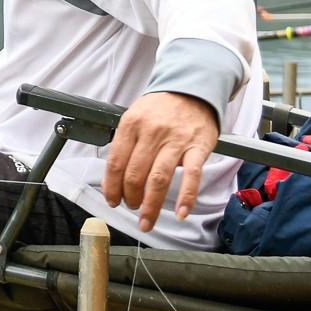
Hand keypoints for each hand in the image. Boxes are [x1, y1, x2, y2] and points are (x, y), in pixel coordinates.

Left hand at [102, 90, 219, 232]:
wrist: (192, 89)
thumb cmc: (161, 108)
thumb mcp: (135, 116)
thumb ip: (126, 143)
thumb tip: (115, 178)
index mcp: (131, 125)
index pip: (115, 162)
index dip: (111, 186)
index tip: (112, 201)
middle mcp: (151, 133)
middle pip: (135, 174)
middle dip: (130, 198)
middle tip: (131, 208)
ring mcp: (176, 141)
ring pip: (159, 179)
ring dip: (151, 206)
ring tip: (147, 221)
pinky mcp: (198, 147)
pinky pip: (192, 176)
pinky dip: (187, 197)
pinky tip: (182, 214)